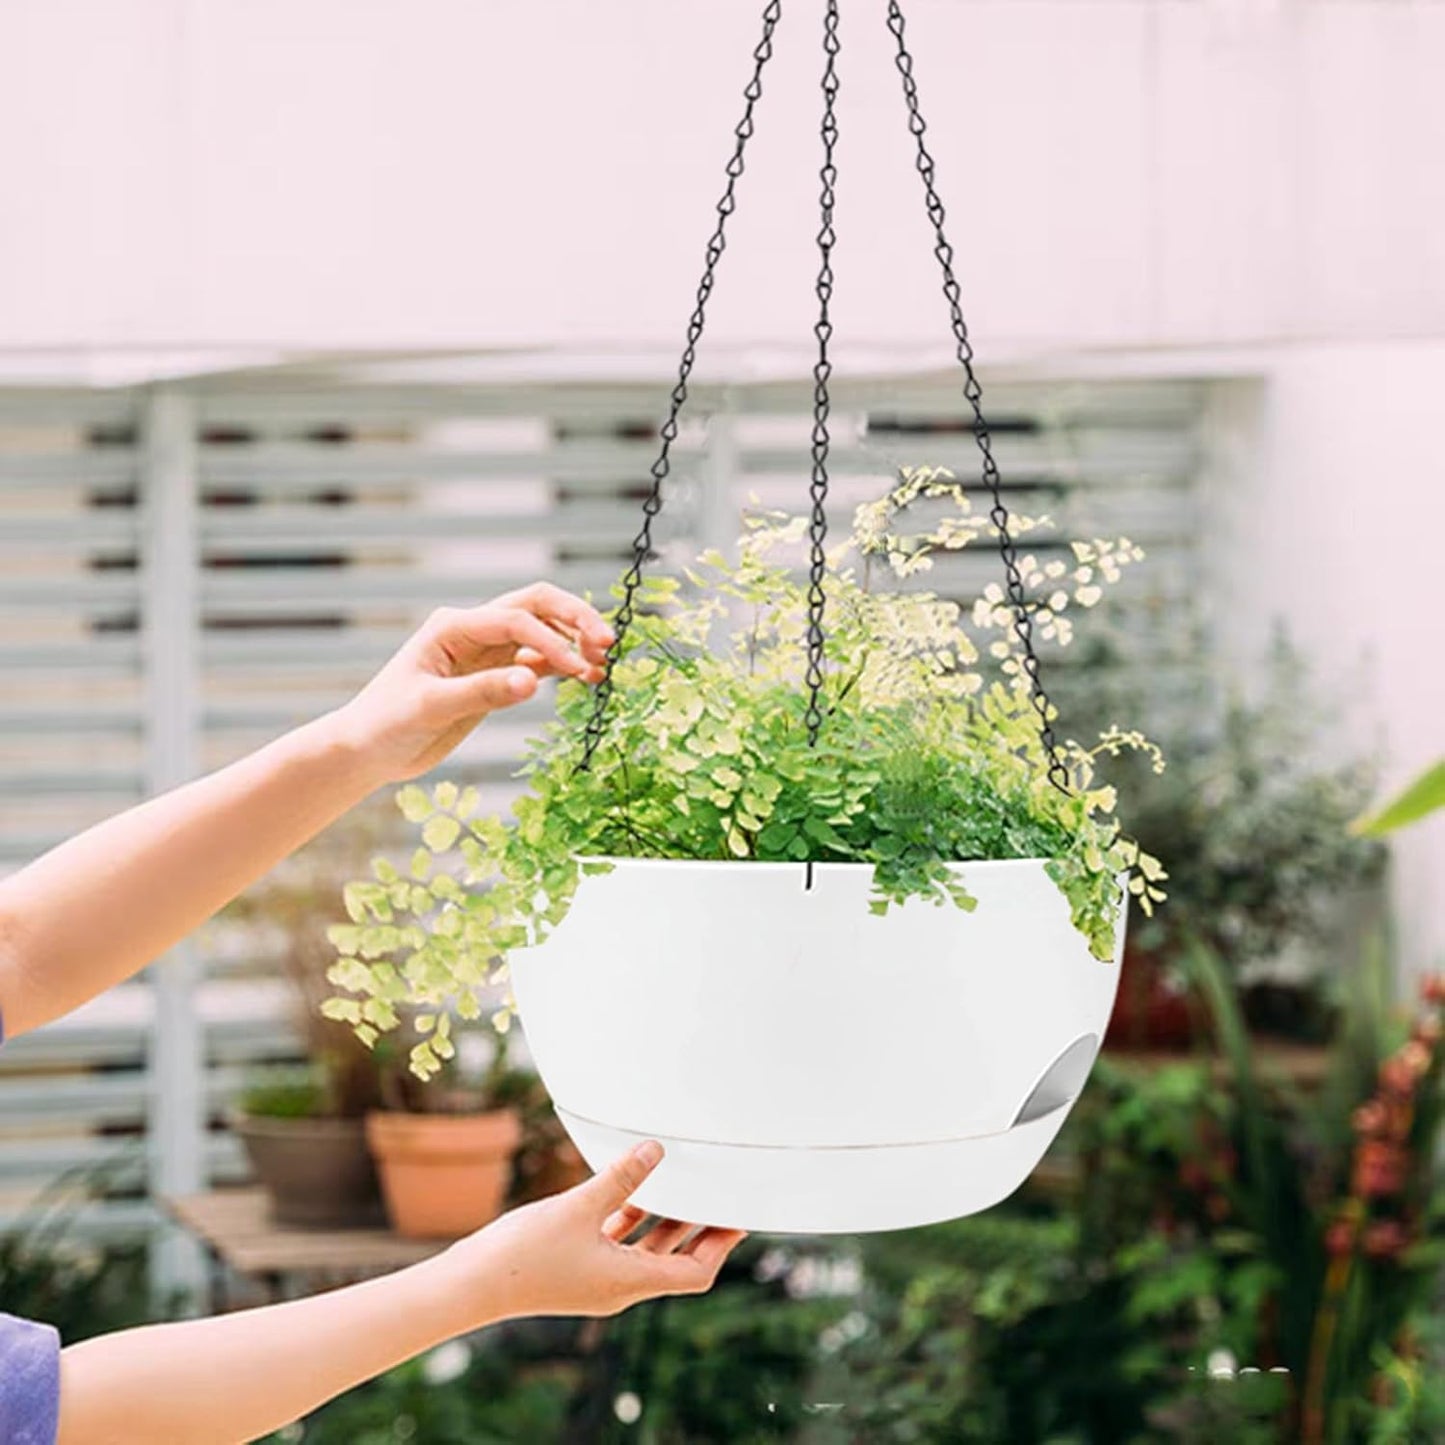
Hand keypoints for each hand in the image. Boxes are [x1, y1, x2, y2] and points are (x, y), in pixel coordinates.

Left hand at [332, 582, 614, 783]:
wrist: (367, 750)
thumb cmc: (386, 724)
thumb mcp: (431, 708)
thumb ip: (482, 692)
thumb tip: (532, 680)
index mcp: (453, 627)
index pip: (516, 620)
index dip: (552, 640)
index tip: (579, 669)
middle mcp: (473, 631)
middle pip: (536, 606)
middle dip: (574, 618)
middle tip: (608, 642)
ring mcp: (486, 652)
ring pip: (542, 631)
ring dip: (574, 641)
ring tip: (604, 664)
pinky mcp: (494, 675)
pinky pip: (538, 661)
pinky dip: (564, 665)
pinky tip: (588, 678)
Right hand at [447, 1141, 746, 1324]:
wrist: (470, 1284)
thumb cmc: (523, 1254)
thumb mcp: (579, 1207)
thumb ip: (620, 1178)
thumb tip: (655, 1150)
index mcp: (628, 1282)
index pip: (694, 1273)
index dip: (720, 1244)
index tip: (737, 1217)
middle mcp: (619, 1287)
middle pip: (674, 1260)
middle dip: (698, 1228)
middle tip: (720, 1196)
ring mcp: (597, 1279)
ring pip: (645, 1249)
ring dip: (664, 1220)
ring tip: (682, 1185)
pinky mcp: (578, 1268)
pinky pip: (617, 1244)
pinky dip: (630, 1219)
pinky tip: (628, 1189)